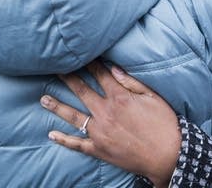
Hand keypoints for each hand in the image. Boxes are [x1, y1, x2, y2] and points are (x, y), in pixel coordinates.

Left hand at [41, 61, 180, 187]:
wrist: (168, 156)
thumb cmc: (164, 124)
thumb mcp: (153, 97)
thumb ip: (132, 82)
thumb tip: (114, 69)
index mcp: (120, 97)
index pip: (100, 75)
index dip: (90, 63)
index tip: (80, 55)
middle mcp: (106, 112)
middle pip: (82, 91)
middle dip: (68, 78)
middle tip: (55, 68)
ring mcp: (100, 132)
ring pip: (74, 116)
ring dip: (57, 106)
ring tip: (43, 98)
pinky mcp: (99, 150)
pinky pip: (77, 144)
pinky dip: (64, 140)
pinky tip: (52, 135)